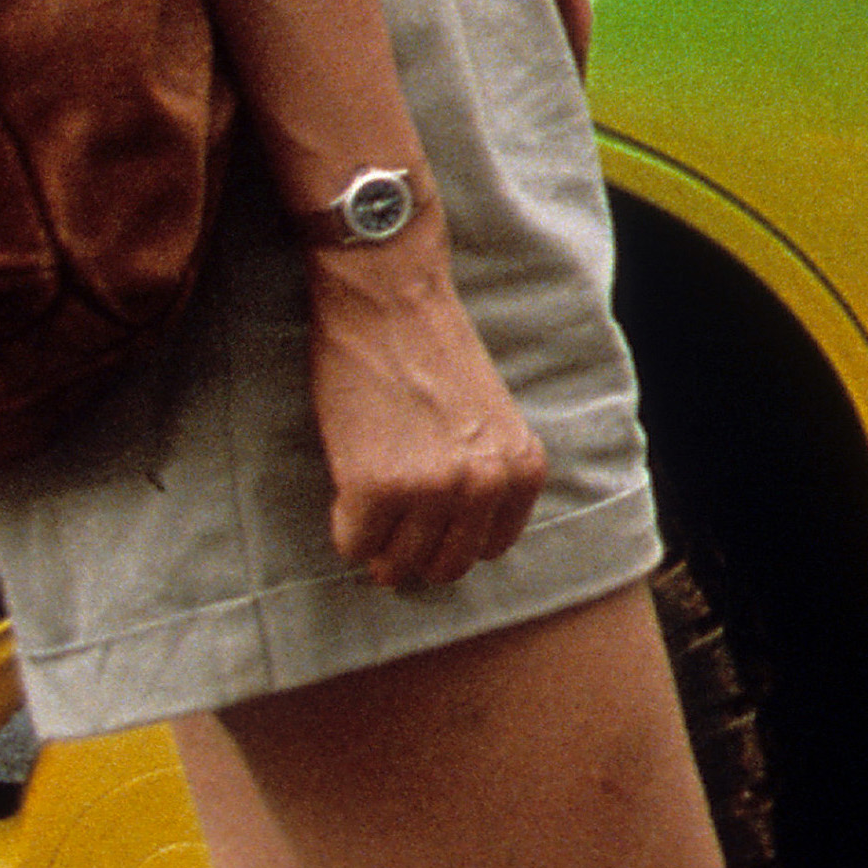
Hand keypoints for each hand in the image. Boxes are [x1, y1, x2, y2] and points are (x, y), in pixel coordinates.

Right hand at [303, 231, 549, 590]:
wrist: (390, 300)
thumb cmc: (433, 354)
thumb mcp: (490, 421)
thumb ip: (485, 478)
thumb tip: (454, 543)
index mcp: (522, 470)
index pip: (489, 549)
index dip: (450, 535)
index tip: (427, 516)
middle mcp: (486, 485)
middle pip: (445, 567)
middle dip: (412, 550)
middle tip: (390, 517)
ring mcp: (433, 490)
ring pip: (397, 566)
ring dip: (377, 541)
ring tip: (370, 496)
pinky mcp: (377, 488)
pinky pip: (354, 545)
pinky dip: (345, 525)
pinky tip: (348, 484)